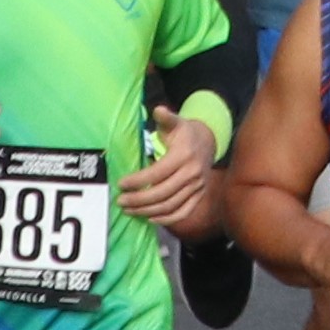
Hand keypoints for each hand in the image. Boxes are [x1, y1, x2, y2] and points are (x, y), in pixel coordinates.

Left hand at [122, 108, 218, 223]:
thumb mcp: (176, 123)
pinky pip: (183, 212)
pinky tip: (150, 218)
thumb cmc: (185, 133)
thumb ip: (166, 118)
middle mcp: (193, 172)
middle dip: (138, 200)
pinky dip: (166, 219)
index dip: (137, 181)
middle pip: (162, 193)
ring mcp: (197, 186)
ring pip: (170, 205)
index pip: (157, 173)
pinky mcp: (199, 195)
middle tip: (120, 201)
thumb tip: (158, 110)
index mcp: (184, 155)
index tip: (121, 184)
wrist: (209, 142)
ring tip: (129, 210)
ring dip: (147, 211)